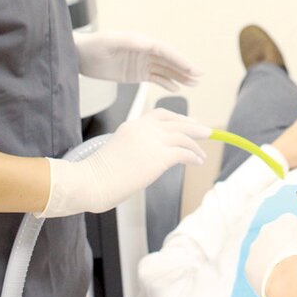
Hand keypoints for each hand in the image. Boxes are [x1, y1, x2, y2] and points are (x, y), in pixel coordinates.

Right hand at [38, 108, 209, 217]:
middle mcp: (144, 129)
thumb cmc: (99, 174)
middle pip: (176, 122)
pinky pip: (184, 152)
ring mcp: (153, 141)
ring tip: (204, 152)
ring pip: (184, 136)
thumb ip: (137, 146)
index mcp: (133, 125)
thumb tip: (152, 157)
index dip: (177, 118)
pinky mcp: (159, 157)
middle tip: (206, 131)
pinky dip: (194, 156)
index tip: (187, 122)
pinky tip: (198, 161)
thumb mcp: (119, 150)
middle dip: (193, 126)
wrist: (91, 181)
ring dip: (197, 144)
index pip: (160, 115)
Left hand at [74, 31, 200, 90]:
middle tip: (199, 76)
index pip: (164, 51)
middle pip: (169, 60)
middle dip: (184, 68)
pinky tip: (176, 88)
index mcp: (140, 42)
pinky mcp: (136, 73)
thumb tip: (149, 44)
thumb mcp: (110, 42)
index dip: (179, 59)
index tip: (191, 68)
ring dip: (179, 76)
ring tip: (194, 83)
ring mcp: (141, 63)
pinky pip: (155, 78)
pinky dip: (166, 83)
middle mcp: (144, 51)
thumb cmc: (93, 45)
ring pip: (165, 70)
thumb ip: (130, 43)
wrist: (79, 55)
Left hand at [245, 213, 296, 296]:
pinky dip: (266, 277)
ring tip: (285, 278)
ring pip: (264, 255)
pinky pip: (258, 271)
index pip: (292, 226)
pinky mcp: (249, 265)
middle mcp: (268, 229)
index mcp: (287, 220)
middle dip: (281, 248)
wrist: (296, 281)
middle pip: (275, 237)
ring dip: (271, 263)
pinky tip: (277, 285)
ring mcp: (256, 247)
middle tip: (292, 263)